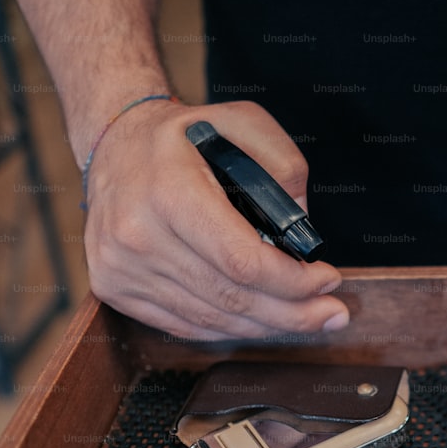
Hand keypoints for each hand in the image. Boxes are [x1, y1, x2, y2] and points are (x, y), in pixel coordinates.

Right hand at [83, 99, 349, 340]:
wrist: (115, 141)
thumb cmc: (185, 135)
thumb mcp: (242, 120)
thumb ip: (285, 165)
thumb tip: (304, 228)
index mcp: (170, 192)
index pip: (242, 262)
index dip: (293, 282)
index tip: (329, 279)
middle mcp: (138, 235)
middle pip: (231, 298)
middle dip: (293, 313)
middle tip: (332, 314)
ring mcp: (120, 267)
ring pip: (211, 319)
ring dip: (267, 326)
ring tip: (307, 319)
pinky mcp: (114, 287)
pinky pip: (184, 324)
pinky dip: (230, 328)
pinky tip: (262, 320)